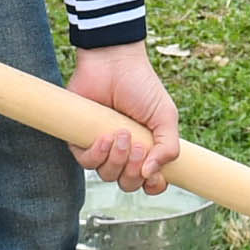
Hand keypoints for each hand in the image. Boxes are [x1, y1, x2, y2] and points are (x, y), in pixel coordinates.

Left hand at [66, 43, 179, 194]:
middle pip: (127, 183)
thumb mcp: (165, 116)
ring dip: (117, 160)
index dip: (153, 185)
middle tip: (137, 146)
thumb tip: (151, 174)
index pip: (150, 181)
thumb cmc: (141, 87)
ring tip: (121, 134)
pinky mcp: (81, 140)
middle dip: (133, 171)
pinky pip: (86, 162)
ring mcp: (103, 148)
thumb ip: (169, 147)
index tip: (154, 176)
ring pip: (107, 175)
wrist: (113, 64)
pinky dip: (97, 154)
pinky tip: (105, 137)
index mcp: (147, 149)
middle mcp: (125, 153)